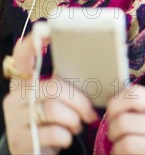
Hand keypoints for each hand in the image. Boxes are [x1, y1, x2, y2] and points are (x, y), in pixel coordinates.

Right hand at [2, 33, 98, 153]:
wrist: (38, 152)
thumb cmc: (56, 121)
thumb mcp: (61, 100)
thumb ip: (69, 84)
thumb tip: (102, 66)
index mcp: (26, 82)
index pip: (22, 56)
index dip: (32, 43)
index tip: (44, 29)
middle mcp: (15, 97)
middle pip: (54, 88)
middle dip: (80, 102)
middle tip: (89, 114)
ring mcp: (14, 119)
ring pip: (54, 110)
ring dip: (74, 121)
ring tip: (76, 126)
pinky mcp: (19, 139)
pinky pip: (53, 133)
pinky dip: (67, 137)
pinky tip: (66, 138)